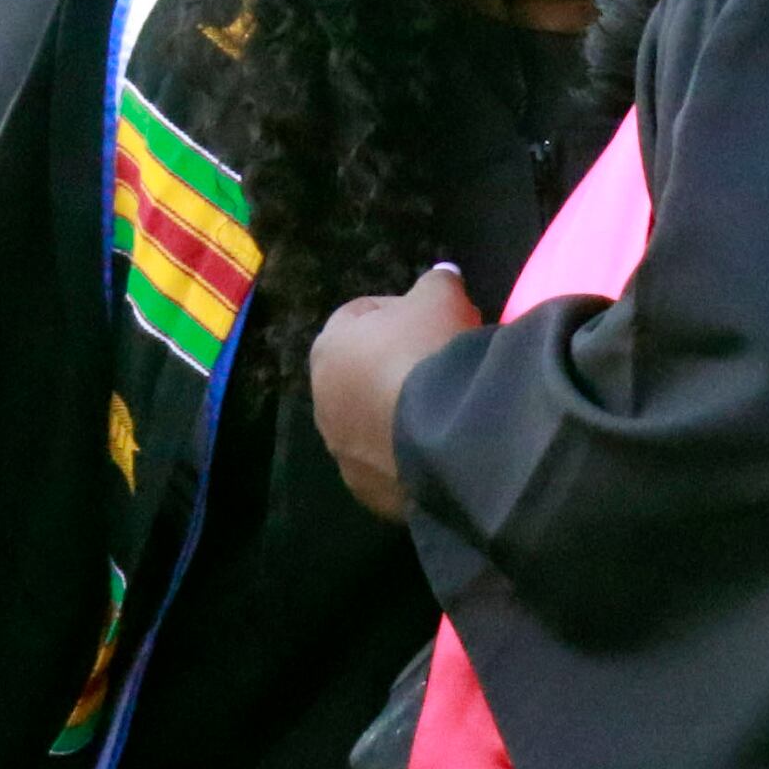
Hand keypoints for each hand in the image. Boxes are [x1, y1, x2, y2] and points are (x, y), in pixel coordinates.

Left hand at [312, 266, 481, 522]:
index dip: (401, 311)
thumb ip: (437, 282)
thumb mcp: (441, 297)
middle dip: (397, 364)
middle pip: (362, 373)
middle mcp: (323, 401)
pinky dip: (410, 451)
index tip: (436, 318)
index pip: (360, 317)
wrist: (445, 435)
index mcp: (329, 347)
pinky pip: (390, 462)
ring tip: (445, 405)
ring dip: (400, 411)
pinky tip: (444, 442)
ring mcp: (342, 453)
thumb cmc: (430, 352)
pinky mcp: (369, 492)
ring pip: (373, 422)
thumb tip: (443, 277)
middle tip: (442, 361)